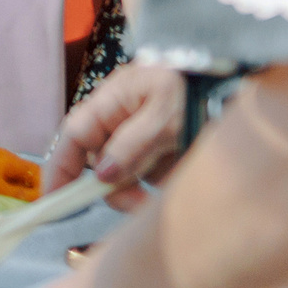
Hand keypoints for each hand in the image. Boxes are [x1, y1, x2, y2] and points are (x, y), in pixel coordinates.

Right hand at [46, 62, 184, 211]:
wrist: (232, 82)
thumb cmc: (195, 88)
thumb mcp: (164, 116)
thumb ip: (132, 144)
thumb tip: (102, 176)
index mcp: (109, 103)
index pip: (74, 138)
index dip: (61, 168)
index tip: (55, 202)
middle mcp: (118, 122)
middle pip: (100, 164)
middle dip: (116, 188)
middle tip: (141, 205)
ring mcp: (140, 138)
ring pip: (128, 175)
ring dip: (143, 188)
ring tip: (172, 183)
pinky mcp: (162, 151)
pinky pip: (154, 176)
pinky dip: (164, 181)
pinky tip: (182, 170)